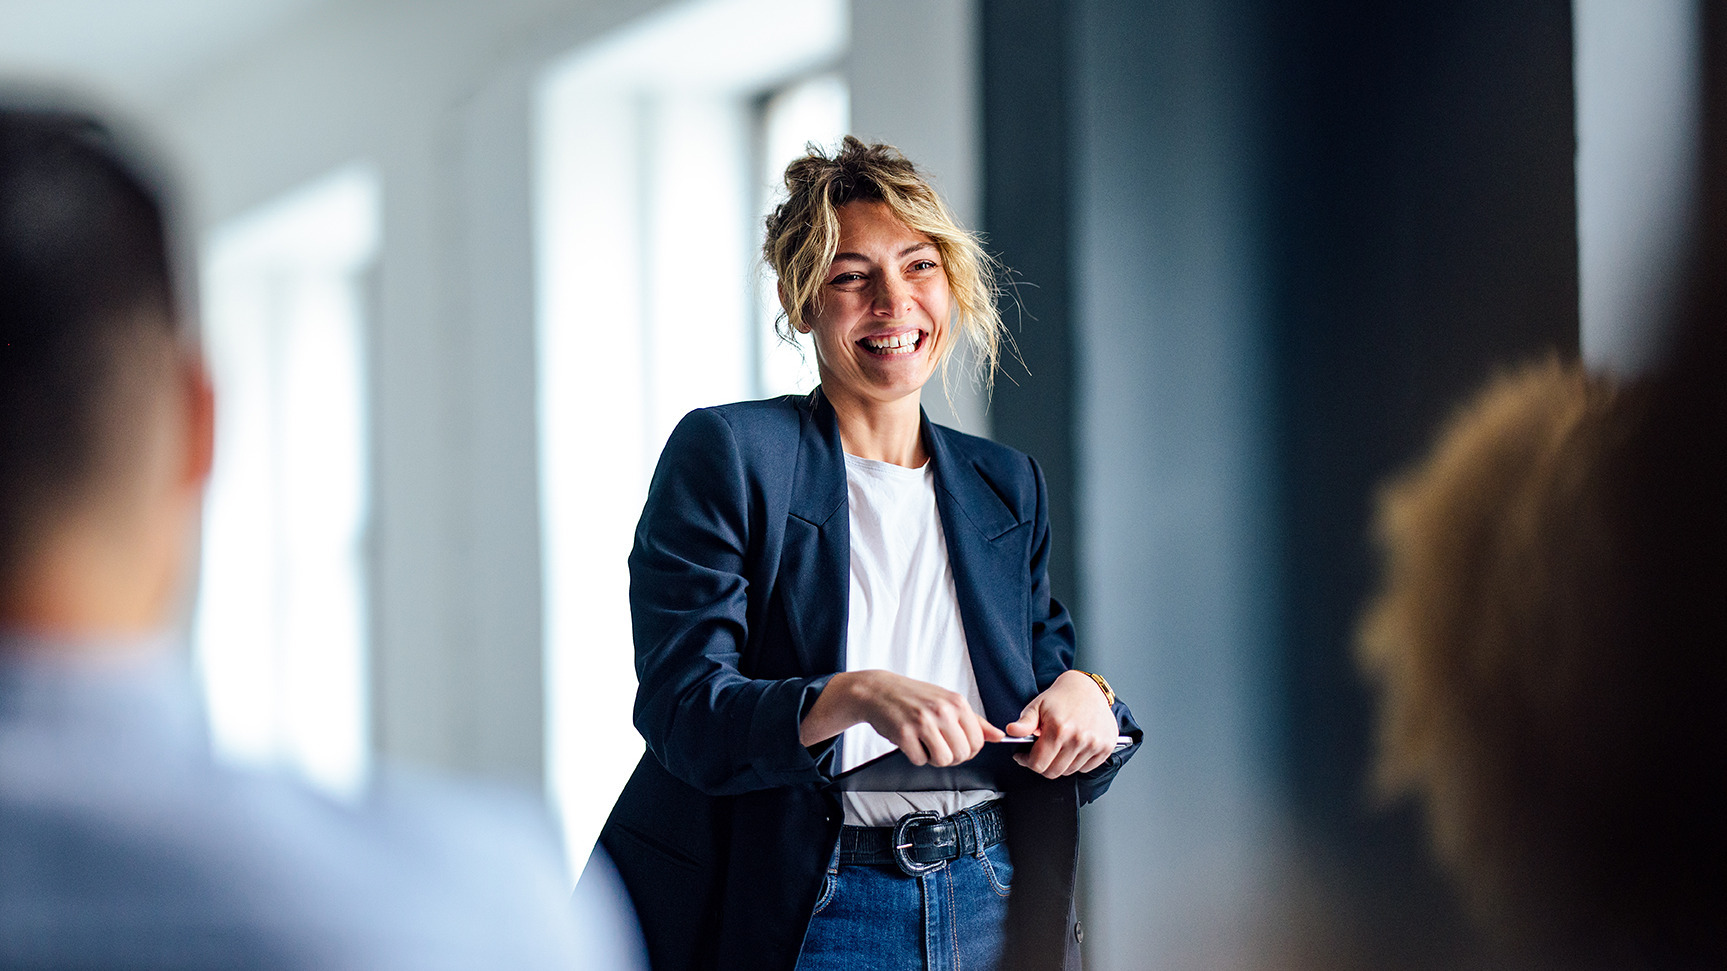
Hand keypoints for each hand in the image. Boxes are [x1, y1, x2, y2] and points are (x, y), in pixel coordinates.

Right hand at [800, 670, 1005, 766]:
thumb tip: (999, 736)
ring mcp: (923, 722)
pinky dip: (915, 756)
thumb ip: (975, 721)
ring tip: (924, 743)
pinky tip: (909, 741)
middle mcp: (942, 711)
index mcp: (957, 703)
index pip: (978, 742)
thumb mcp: (947, 701)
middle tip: (937, 745)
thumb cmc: (914, 697)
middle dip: (950, 757)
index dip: (968, 751)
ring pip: (943, 760)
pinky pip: (919, 760)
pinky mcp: (904, 734)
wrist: (879, 691)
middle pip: (962, 754)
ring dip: (933, 758)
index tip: (956, 745)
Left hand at [1006, 670, 1117, 778]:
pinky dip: (1077, 763)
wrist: (1088, 688)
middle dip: (1042, 765)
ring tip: (1057, 748)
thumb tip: (1011, 731)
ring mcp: (1094, 744)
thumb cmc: (1060, 698)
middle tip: (1039, 753)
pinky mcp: (1106, 747)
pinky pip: (1086, 768)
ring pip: (1070, 771)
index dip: (1027, 762)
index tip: (1024, 756)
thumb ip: (1024, 723)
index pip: (1038, 764)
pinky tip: (1072, 748)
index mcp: (1059, 729)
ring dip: (1060, 764)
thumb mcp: (1037, 706)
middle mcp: (1078, 738)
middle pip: (1054, 772)